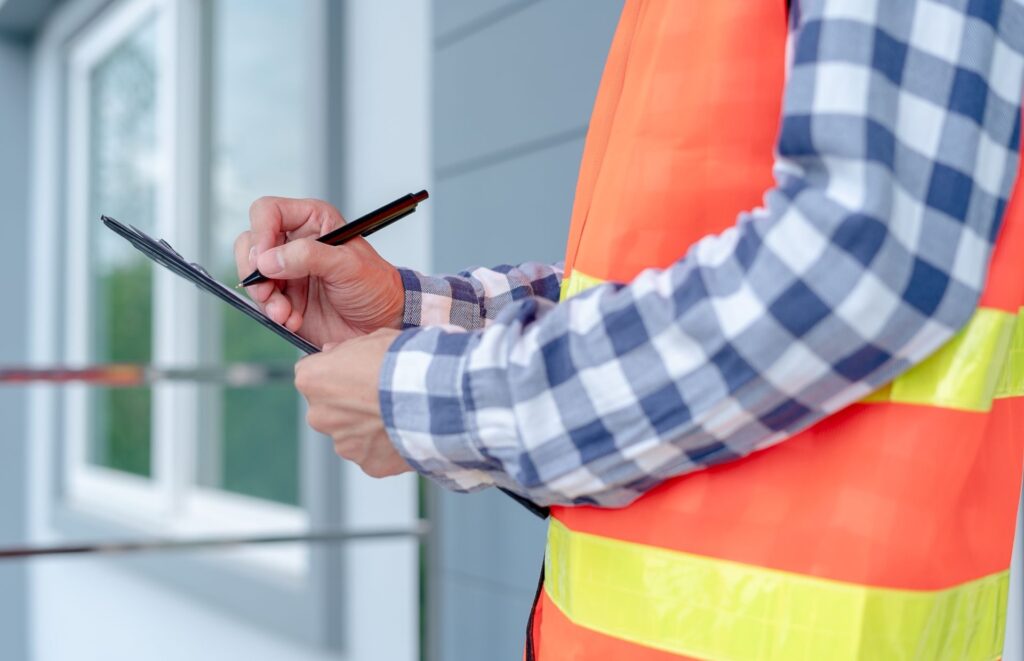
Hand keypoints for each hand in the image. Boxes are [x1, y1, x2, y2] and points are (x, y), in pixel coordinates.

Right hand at [235, 197, 404, 347]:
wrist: (383, 322)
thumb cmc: (375, 286)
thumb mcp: (348, 265)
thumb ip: (308, 257)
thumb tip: (268, 260)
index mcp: (313, 221)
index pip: (268, 212)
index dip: (261, 233)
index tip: (265, 261)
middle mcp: (295, 242)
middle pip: (251, 243)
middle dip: (255, 271)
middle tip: (268, 291)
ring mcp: (288, 270)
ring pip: (252, 275)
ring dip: (265, 297)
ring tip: (285, 313)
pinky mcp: (286, 297)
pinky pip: (263, 301)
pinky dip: (273, 312)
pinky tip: (293, 320)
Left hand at [295, 329, 412, 477]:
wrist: (432, 395)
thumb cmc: (403, 362)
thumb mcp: (373, 339)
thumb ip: (346, 349)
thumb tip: (332, 353)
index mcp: (313, 380)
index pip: (310, 375)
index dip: (333, 373)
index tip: (352, 373)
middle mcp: (319, 415)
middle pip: (327, 409)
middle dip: (347, 404)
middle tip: (377, 395)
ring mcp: (343, 443)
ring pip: (350, 434)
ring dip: (366, 427)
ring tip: (396, 413)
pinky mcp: (367, 463)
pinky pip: (372, 453)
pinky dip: (385, 446)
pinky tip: (404, 430)